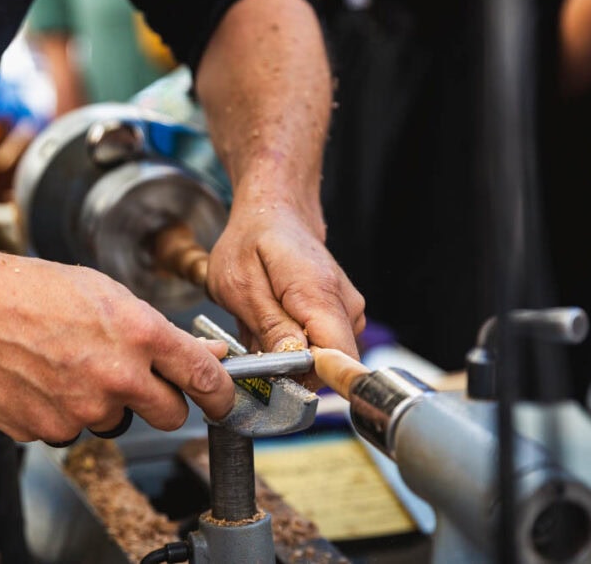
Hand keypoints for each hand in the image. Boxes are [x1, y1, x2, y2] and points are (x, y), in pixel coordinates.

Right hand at [0, 241, 233, 443]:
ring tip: (69, 366)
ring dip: (103, 404)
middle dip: (160, 401)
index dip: (221, 395)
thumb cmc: (34, 291)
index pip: (205, 379)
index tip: (223, 401)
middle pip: (169, 414)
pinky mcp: (50, 431)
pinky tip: (43, 380)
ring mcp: (83, 409)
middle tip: (133, 379)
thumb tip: (204, 354)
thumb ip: (160, 331)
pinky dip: (63, 412)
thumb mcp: (108, 293)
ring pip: (115, 421)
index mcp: (140, 334)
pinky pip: (72, 430)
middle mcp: (117, 376)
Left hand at [205, 199, 365, 390]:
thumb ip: (269, 326)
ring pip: (322, 358)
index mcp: (319, 294)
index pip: (336, 359)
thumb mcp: (240, 284)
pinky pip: (320, 346)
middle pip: (329, 365)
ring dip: (286, 354)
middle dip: (288, 367)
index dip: (306, 378)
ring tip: (259, 322)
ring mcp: (350, 310)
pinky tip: (272, 320)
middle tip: (253, 339)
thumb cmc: (252, 240)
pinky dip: (292, 343)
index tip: (274, 374)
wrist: (277, 211)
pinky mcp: (343, 316)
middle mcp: (346, 304)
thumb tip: (294, 366)